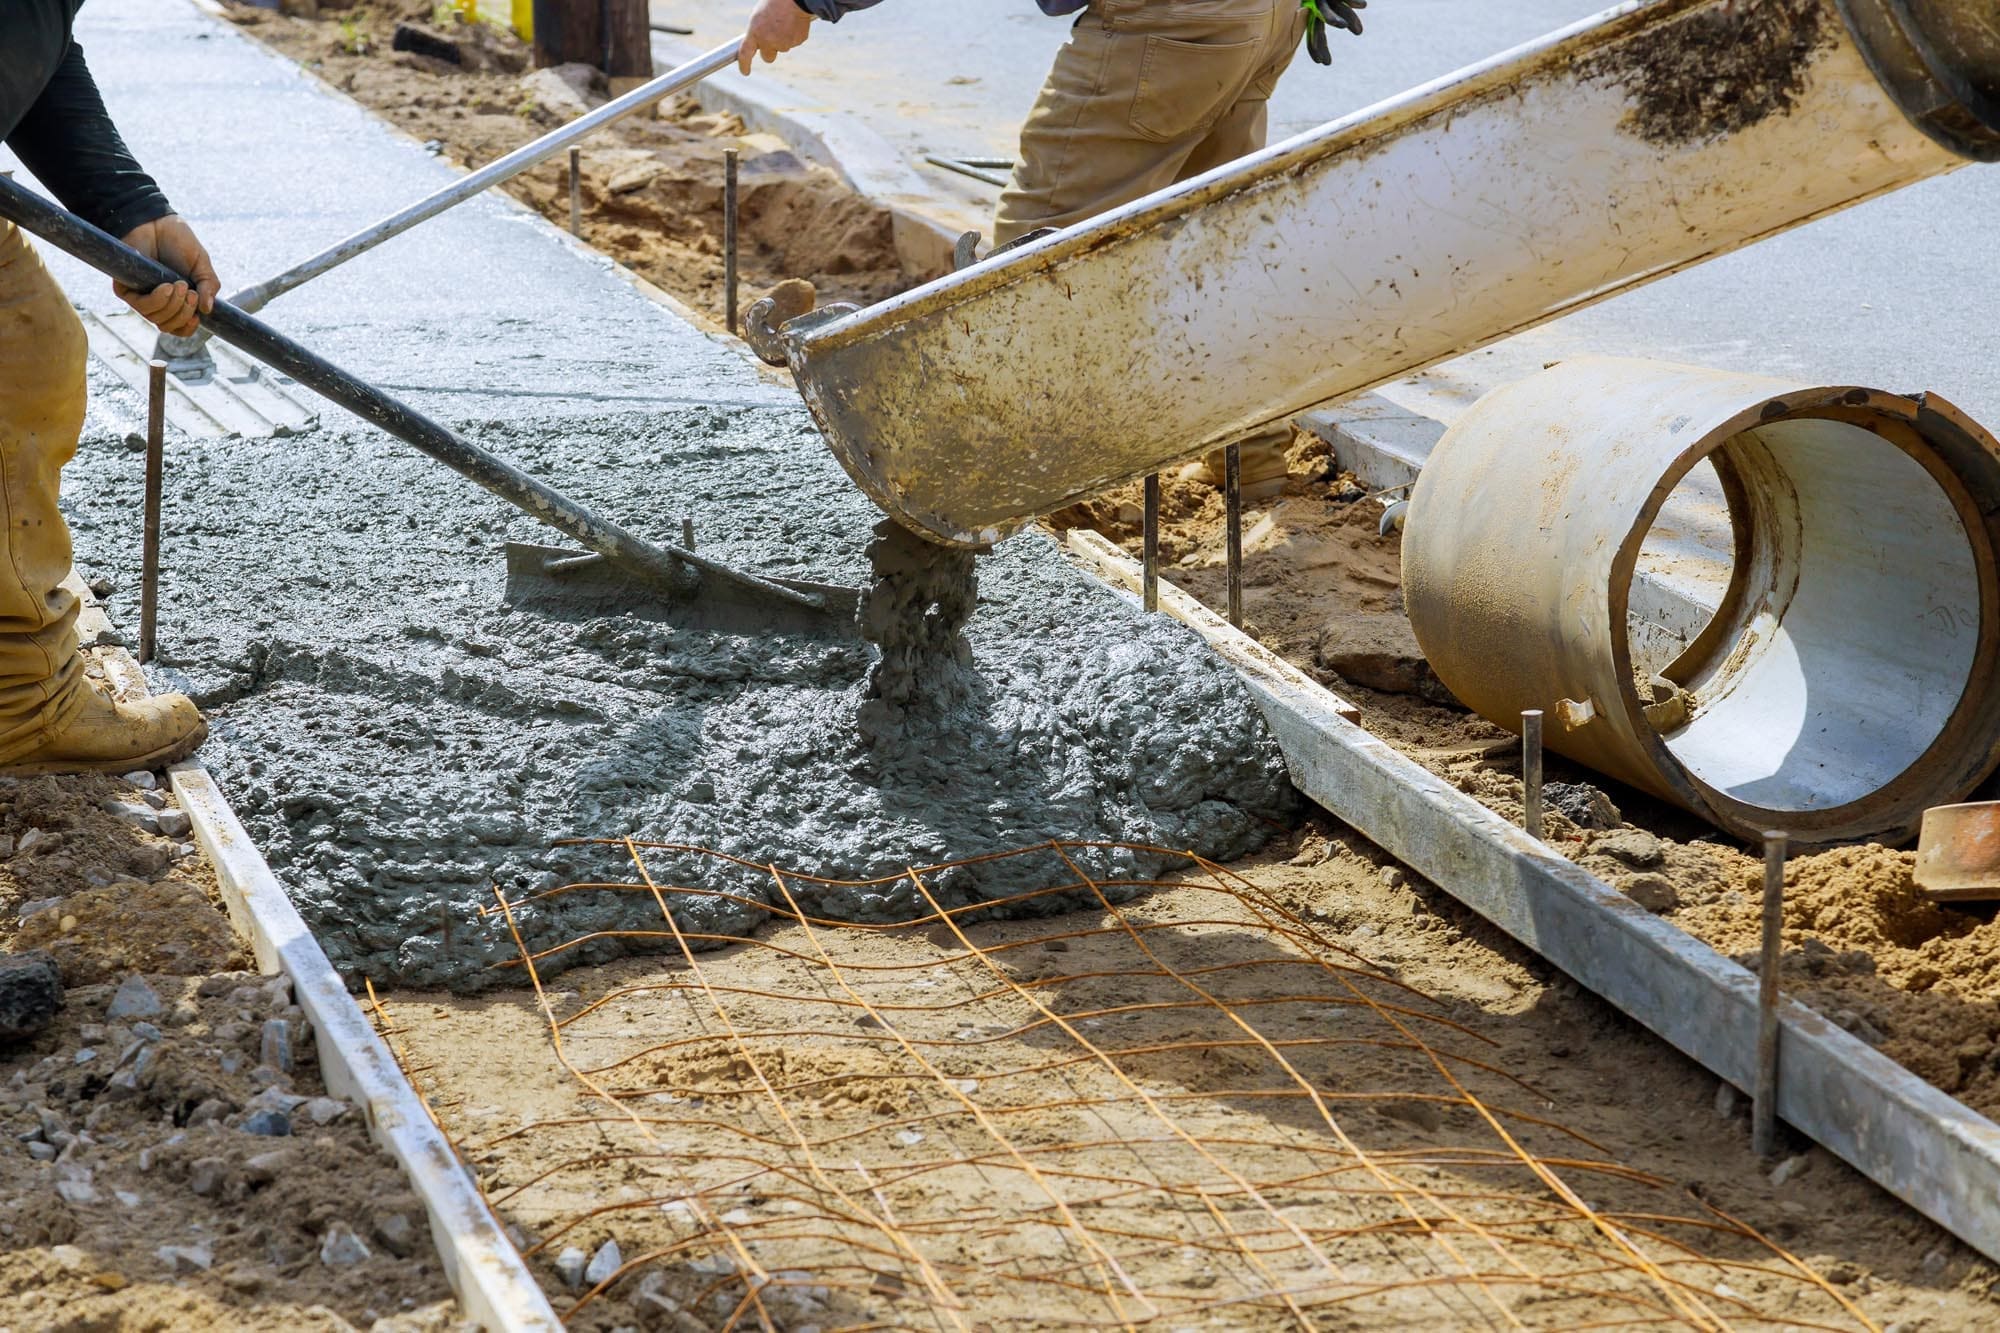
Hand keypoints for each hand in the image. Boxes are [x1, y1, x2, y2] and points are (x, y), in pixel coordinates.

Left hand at [116, 215, 219, 337]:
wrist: (157, 222)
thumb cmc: (179, 242)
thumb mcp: (202, 265)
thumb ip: (209, 286)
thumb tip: (208, 310)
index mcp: (176, 300)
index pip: (178, 327)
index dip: (188, 328)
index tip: (198, 316)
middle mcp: (157, 302)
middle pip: (168, 326)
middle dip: (184, 314)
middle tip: (192, 294)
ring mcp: (140, 296)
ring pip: (155, 318)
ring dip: (172, 305)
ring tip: (181, 286)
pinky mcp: (125, 289)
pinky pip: (140, 306)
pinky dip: (157, 299)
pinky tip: (166, 287)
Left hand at [739, 0, 812, 74]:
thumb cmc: (774, 2)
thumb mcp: (759, 15)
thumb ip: (757, 31)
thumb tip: (758, 43)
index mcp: (755, 32)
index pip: (745, 54)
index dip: (744, 65)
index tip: (745, 72)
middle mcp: (768, 41)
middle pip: (767, 57)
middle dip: (770, 50)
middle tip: (772, 37)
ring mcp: (784, 43)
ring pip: (782, 48)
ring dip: (783, 39)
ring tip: (785, 21)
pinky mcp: (797, 41)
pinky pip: (794, 42)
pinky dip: (793, 34)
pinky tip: (794, 22)